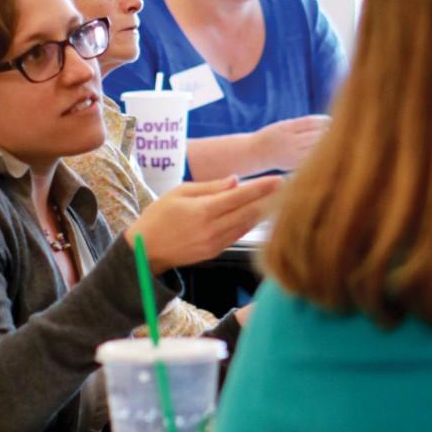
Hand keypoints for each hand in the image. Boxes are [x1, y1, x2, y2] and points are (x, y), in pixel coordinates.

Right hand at [125, 175, 280, 273]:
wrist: (145, 250)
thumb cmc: (159, 216)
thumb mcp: (180, 193)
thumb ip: (210, 187)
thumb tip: (236, 181)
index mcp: (203, 211)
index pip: (239, 197)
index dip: (261, 188)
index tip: (278, 179)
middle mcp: (212, 229)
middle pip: (248, 212)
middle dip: (269, 199)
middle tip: (286, 186)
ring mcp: (215, 243)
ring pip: (246, 226)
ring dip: (263, 212)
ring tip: (278, 199)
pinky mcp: (214, 252)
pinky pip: (238, 235)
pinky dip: (250, 224)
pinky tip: (259, 214)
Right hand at [254, 115, 329, 171]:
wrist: (256, 153)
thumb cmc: (274, 136)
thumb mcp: (284, 125)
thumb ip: (302, 125)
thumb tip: (328, 124)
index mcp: (286, 128)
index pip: (310, 122)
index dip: (323, 121)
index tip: (330, 120)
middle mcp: (289, 141)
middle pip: (315, 136)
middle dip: (327, 133)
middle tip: (336, 131)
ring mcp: (291, 155)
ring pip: (315, 149)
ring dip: (326, 145)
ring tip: (332, 142)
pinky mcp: (293, 165)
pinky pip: (310, 160)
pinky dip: (319, 155)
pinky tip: (324, 153)